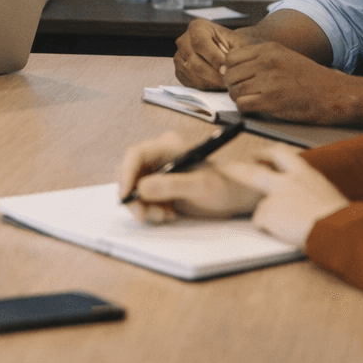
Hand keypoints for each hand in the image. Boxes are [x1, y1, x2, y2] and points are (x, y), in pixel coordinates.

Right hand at [116, 130, 262, 223]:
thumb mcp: (201, 186)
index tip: (126, 196)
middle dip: (133, 196)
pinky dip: (149, 209)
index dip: (126, 175)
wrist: (237, 195)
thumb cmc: (225, 185)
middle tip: (144, 215)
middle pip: (130, 173)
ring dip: (142, 206)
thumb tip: (142, 188)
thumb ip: (172, 185)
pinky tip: (167, 214)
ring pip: (134, 188)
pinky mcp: (159, 186)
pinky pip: (142, 198)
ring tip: (164, 216)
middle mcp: (159, 156)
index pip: (135, 155)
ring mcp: (158, 171)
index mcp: (168, 146)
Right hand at [174, 19, 239, 89]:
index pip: (201, 43)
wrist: (224, 48)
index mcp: (197, 27)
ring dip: (209, 82)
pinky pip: (189, 81)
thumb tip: (228, 63)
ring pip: (191, 73)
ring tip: (224, 83)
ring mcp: (179, 56)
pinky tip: (216, 84)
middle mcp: (184, 40)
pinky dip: (204, 86)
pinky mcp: (179, 70)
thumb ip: (235, 50)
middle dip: (213, 74)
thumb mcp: (237, 40)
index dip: (213, 58)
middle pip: (194, 61)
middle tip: (227, 81)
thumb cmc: (231, 43)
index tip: (226, 69)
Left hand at [219, 148, 348, 249]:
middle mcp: (287, 180)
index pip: (280, 154)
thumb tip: (304, 195)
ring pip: (260, 205)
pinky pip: (262, 222)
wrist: (339, 230)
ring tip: (288, 223)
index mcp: (304, 173)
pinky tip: (287, 232)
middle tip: (225, 169)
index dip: (266, 154)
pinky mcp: (268, 213)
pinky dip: (270, 229)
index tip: (259, 155)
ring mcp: (275, 196)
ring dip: (269, 215)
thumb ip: (309, 188)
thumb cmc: (339, 216)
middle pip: (252, 171)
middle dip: (236, 170)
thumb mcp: (326, 192)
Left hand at [220, 41, 356, 124]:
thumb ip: (261, 60)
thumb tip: (230, 68)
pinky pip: (242, 105)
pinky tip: (255, 109)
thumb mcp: (286, 57)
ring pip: (234, 90)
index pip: (231, 56)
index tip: (238, 78)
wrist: (336, 94)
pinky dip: (245, 109)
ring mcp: (269, 81)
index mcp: (269, 49)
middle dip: (233, 85)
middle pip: (230, 74)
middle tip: (242, 92)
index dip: (230, 69)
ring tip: (250, 101)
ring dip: (239, 98)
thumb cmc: (312, 79)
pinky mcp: (272, 101)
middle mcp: (266, 62)